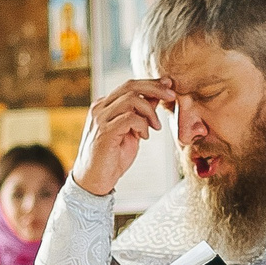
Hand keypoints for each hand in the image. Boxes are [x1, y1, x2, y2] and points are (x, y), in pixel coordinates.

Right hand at [71, 79, 175, 196]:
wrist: (94, 181)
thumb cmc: (112, 158)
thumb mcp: (132, 132)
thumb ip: (141, 115)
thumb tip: (157, 97)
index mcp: (105, 106)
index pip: (130, 85)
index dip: (151, 83)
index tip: (169, 85)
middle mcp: (100, 108)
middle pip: (130, 86)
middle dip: (155, 88)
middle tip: (172, 96)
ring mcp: (100, 119)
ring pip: (131, 99)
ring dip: (150, 111)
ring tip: (155, 127)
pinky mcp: (104, 132)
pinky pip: (129, 118)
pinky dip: (142, 125)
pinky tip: (144, 136)